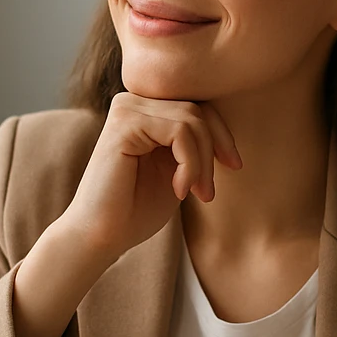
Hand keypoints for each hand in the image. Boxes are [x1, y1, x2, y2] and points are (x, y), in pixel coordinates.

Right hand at [56, 92, 240, 264]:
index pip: (197, 104)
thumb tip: (228, 128)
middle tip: (208, 192)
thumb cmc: (136, 208)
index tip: (234, 166)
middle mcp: (133, 101)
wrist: (102, 235)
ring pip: (192, 120)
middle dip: (213, 151)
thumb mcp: (177, 168)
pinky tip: (179, 190)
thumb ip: (194, 143)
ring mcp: (126, 108)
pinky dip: (190, 164)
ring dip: (202, 162)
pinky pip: (179, 132)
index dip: (221, 134)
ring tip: (196, 193)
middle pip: (197, 109)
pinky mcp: (124, 123)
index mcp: (144, 109)